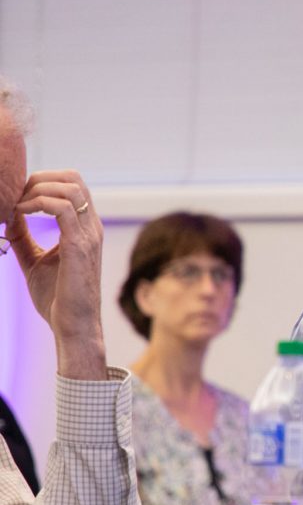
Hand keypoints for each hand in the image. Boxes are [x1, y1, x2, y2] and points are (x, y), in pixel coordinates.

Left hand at [7, 169, 106, 379]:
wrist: (73, 325)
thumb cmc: (59, 299)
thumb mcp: (35, 261)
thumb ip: (24, 238)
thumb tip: (8, 217)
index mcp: (85, 229)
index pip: (72, 185)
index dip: (42, 182)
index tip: (17, 197)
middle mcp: (91, 227)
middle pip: (73, 178)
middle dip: (39, 179)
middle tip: (15, 196)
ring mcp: (88, 234)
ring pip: (69, 187)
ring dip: (36, 190)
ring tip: (16, 205)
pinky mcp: (79, 245)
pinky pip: (61, 208)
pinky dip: (36, 203)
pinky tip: (19, 214)